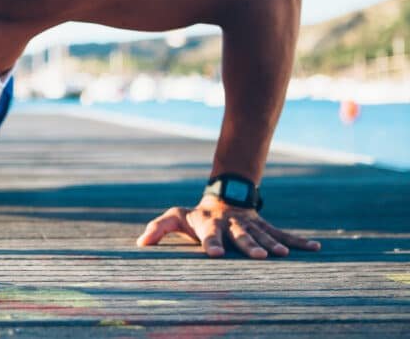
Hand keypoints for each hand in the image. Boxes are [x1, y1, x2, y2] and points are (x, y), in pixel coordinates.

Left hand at [136, 195, 321, 258]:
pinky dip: (299, 240)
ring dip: (274, 244)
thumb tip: (140, 244)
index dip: (211, 244)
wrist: (222, 199)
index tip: (215, 255)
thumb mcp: (175, 217)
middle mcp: (231, 225)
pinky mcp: (264, 227)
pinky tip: (316, 247)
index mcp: (209, 224)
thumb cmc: (195, 215)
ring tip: (285, 254)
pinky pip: (283, 233)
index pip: (208, 234)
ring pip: (264, 234)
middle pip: (241, 236)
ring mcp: (250, 225)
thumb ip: (159, 228)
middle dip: (249, 246)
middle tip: (260, 257)